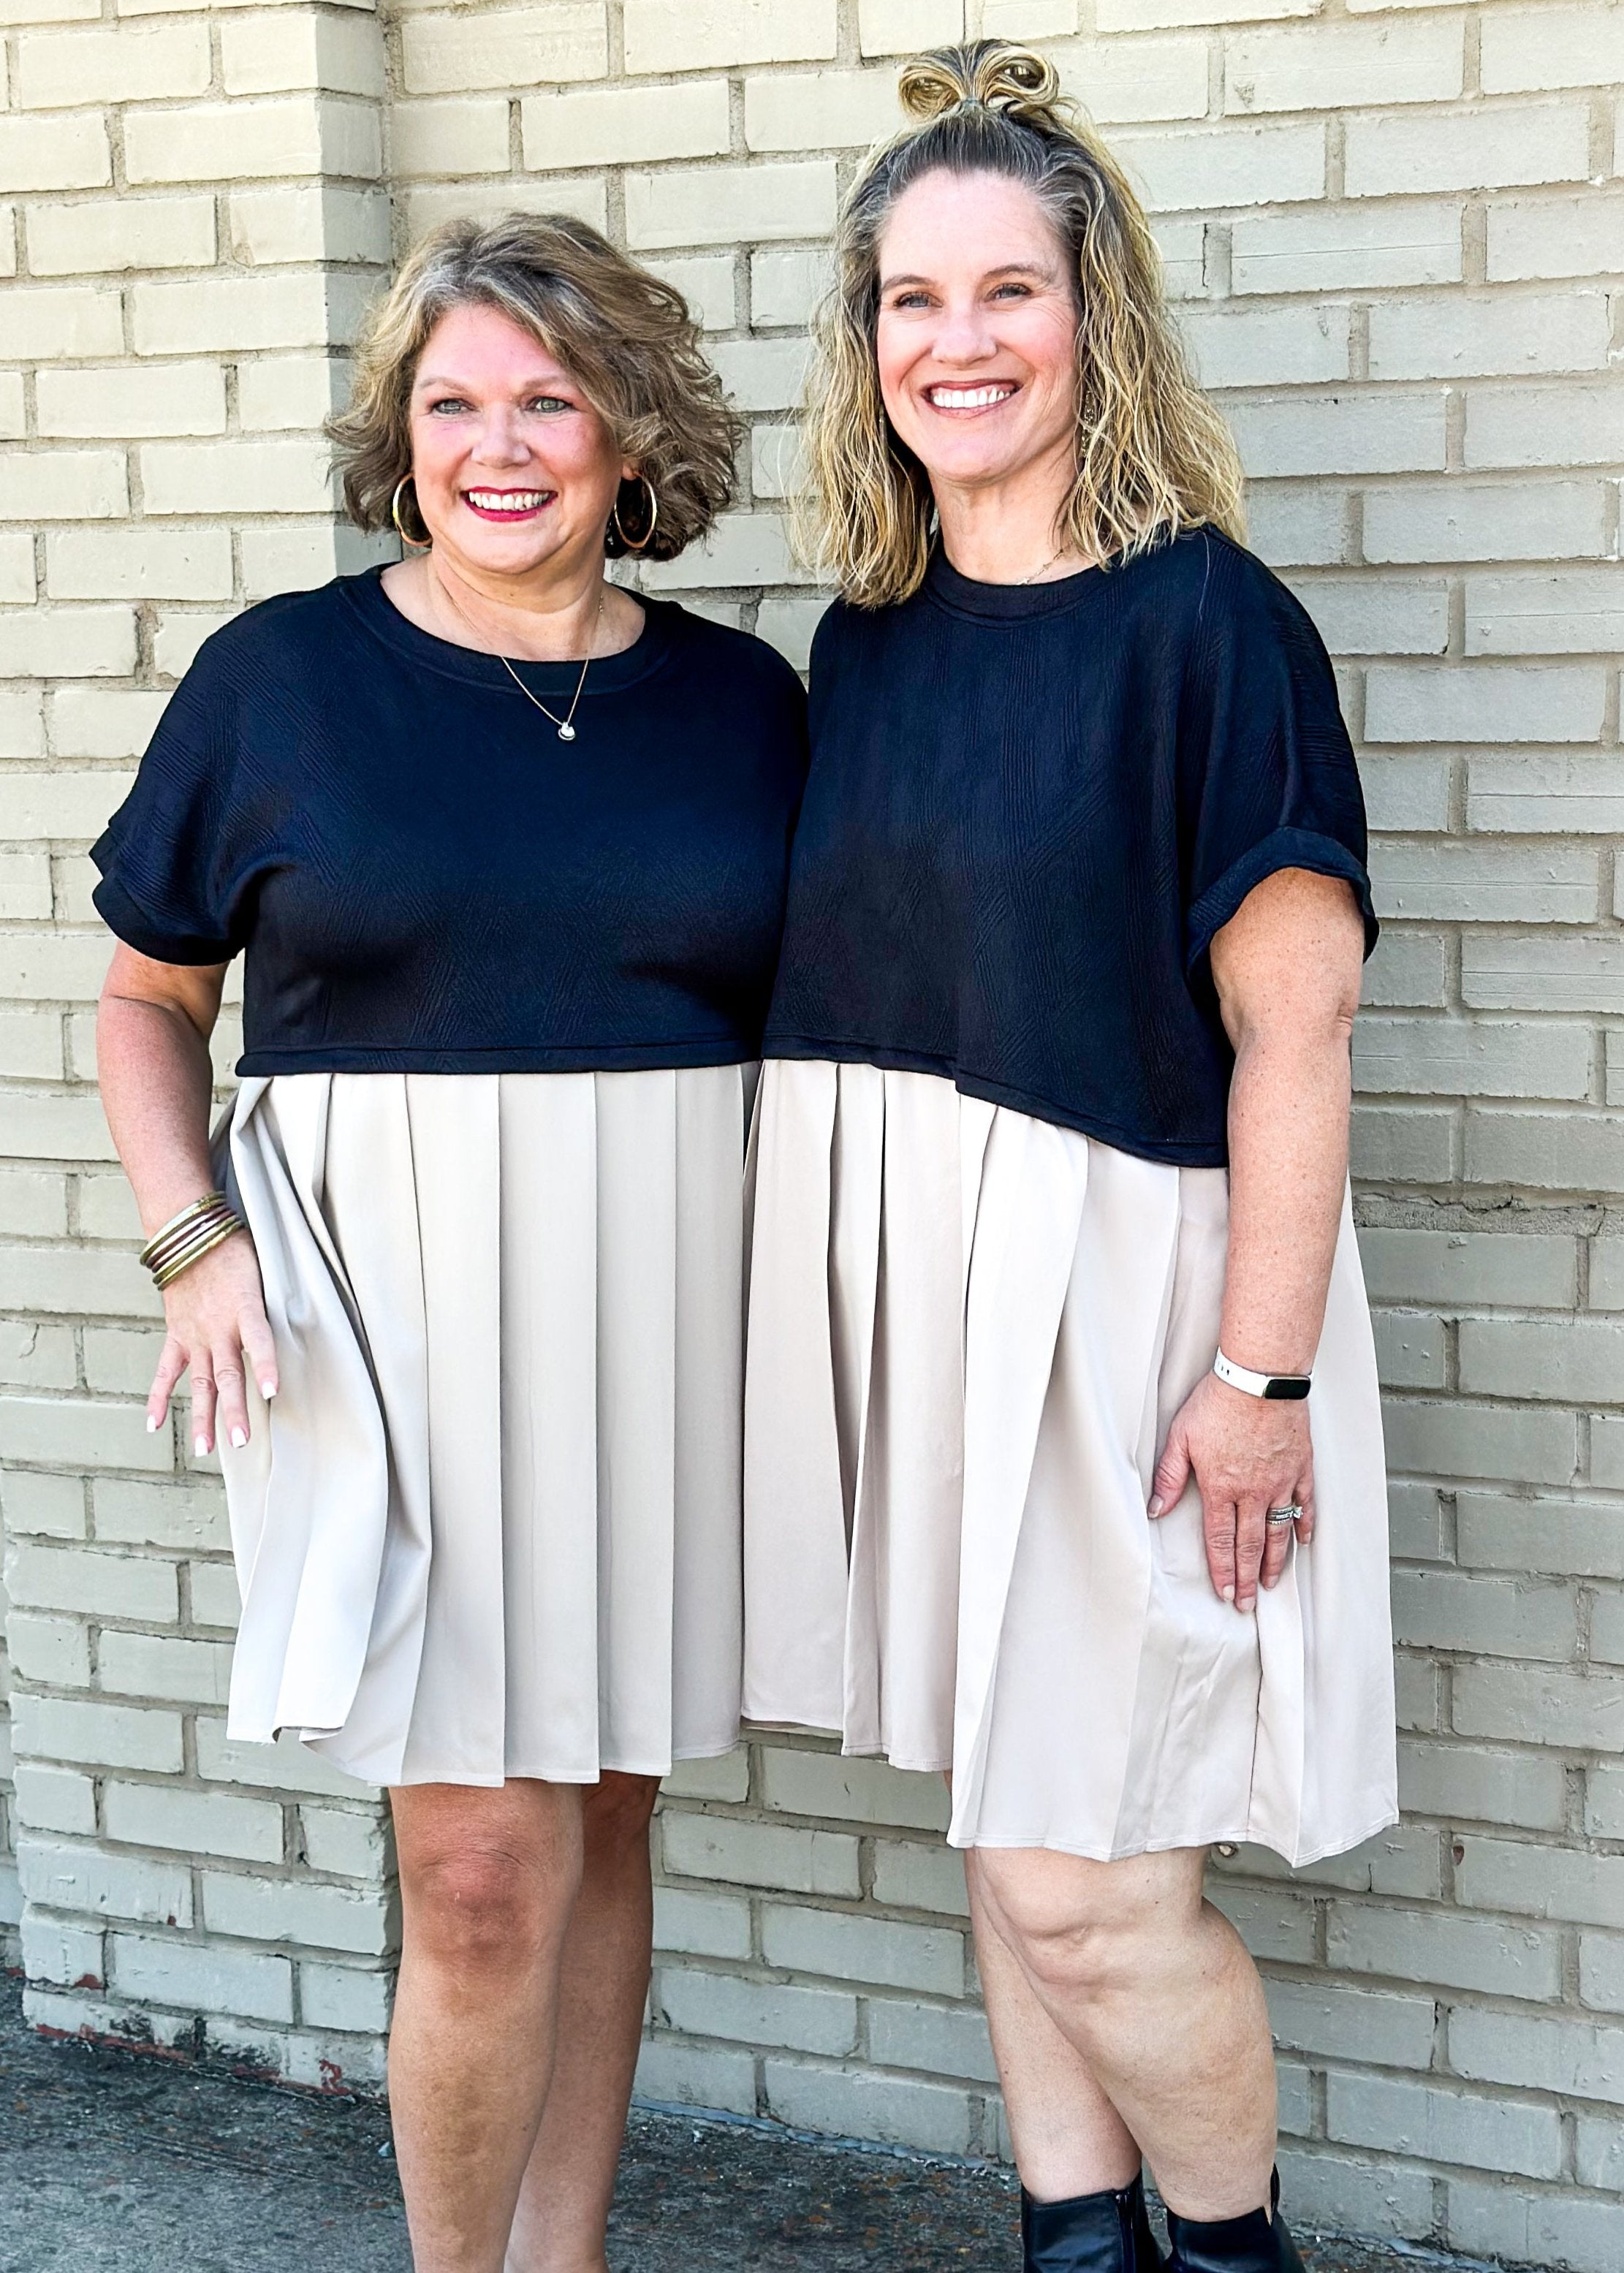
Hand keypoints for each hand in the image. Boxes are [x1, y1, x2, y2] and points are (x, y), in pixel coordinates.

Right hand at [147, 1230, 278, 1456]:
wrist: (188, 1233)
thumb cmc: (234, 1250)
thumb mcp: (264, 1269)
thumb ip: (276, 1301)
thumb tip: (307, 1320)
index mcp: (244, 1308)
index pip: (258, 1340)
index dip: (265, 1365)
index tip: (272, 1391)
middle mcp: (218, 1327)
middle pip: (227, 1375)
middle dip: (233, 1410)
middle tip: (242, 1440)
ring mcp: (195, 1335)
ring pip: (200, 1382)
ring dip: (203, 1416)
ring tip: (204, 1449)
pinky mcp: (177, 1335)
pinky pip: (166, 1371)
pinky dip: (158, 1397)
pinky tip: (153, 1425)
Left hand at [1147, 1370, 1314, 1611]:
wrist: (1259, 1378)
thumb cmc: (1218, 1401)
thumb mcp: (1181, 1437)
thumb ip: (1169, 1476)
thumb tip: (1156, 1508)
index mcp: (1221, 1487)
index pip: (1221, 1540)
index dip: (1222, 1570)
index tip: (1225, 1592)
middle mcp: (1253, 1491)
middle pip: (1250, 1545)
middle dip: (1246, 1578)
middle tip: (1247, 1603)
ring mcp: (1281, 1481)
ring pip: (1279, 1532)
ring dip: (1274, 1562)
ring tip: (1270, 1584)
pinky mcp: (1300, 1467)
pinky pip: (1305, 1504)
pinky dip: (1304, 1526)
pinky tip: (1302, 1542)